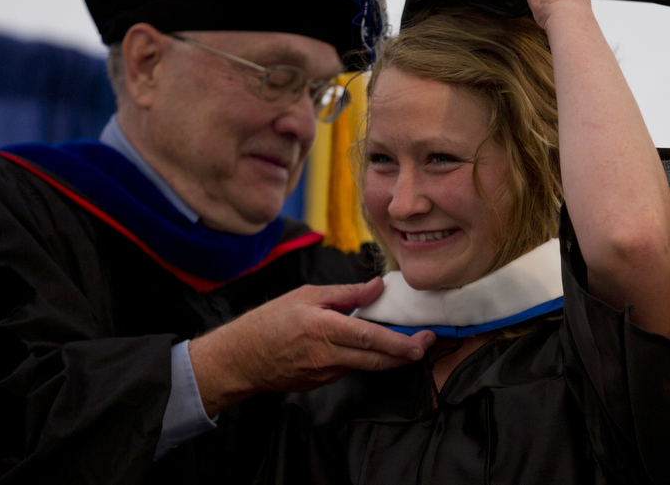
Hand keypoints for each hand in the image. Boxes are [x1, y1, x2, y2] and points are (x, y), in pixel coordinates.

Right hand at [187, 278, 434, 413]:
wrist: (241, 359)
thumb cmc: (269, 321)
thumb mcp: (306, 295)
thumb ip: (345, 293)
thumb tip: (377, 287)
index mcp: (323, 328)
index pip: (370, 338)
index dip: (400, 342)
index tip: (423, 339)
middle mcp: (327, 356)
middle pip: (377, 360)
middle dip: (407, 353)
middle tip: (428, 342)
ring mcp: (325, 373)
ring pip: (366, 366)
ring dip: (388, 355)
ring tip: (405, 339)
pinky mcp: (322, 382)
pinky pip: (350, 368)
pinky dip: (363, 357)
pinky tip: (366, 345)